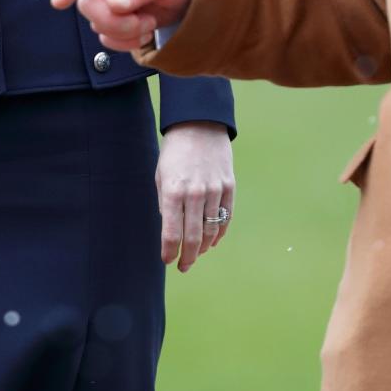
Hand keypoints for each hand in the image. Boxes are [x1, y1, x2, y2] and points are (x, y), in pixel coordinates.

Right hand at [51, 0, 194, 51]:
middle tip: (147, 21)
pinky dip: (128, 43)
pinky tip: (145, 33)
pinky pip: (108, 40)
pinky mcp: (113, 24)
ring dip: (128, 32)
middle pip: (89, 7)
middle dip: (117, 21)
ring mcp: (106, 5)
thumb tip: (114, 4)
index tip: (59, 2)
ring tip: (150, 21)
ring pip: (99, 27)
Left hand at [155, 121, 234, 272]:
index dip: (169, 252)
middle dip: (187, 257)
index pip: (171, 234)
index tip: (167, 261)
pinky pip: (226, 217)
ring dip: (203, 247)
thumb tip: (171, 230)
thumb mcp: (161, 175)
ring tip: (196, 254)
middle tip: (183, 267)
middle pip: (193, 238)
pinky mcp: (229, 186)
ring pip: (211, 230)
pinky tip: (212, 241)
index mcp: (173, 191)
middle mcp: (195, 193)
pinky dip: (219, 233)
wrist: (199, 123)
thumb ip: (165, 204)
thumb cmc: (175, 151)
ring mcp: (215, 189)